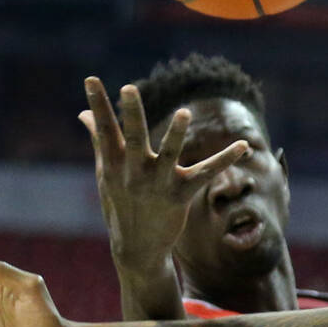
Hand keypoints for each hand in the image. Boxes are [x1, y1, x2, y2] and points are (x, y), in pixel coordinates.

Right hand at [81, 77, 249, 269]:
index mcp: (114, 164)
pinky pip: (206, 174)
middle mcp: (134, 173)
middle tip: (129, 88)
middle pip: (134, 138)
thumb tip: (84, 113)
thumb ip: (99, 140)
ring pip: (169, 155)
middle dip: (131, 114)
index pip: (104, 130)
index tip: (90, 78)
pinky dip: (225, 160)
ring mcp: (158, 184)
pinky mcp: (180, 195)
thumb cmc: (119, 204)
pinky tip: (243, 146)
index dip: (98, 104)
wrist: (136, 248)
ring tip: (183, 112)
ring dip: (175, 134)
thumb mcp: (106, 172)